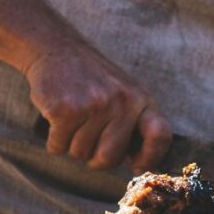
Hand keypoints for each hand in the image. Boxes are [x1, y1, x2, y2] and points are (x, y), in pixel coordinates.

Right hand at [24, 39, 171, 171]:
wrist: (57, 49)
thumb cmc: (93, 79)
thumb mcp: (124, 92)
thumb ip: (133, 122)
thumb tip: (139, 164)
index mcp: (141, 99)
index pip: (160, 135)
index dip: (150, 158)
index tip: (135, 164)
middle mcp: (122, 102)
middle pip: (109, 158)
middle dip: (95, 158)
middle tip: (88, 138)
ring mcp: (95, 105)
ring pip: (80, 154)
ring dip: (71, 144)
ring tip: (73, 117)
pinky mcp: (66, 110)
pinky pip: (58, 147)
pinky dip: (54, 140)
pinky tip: (57, 117)